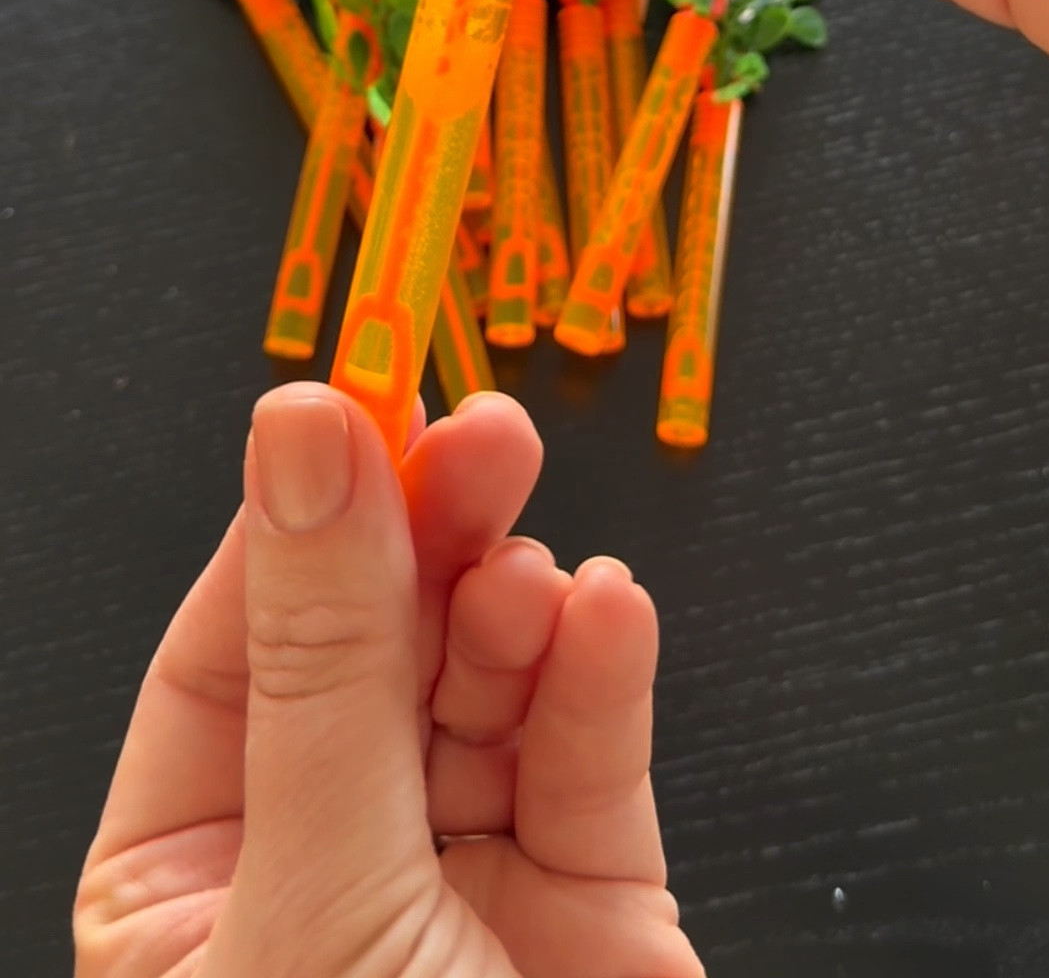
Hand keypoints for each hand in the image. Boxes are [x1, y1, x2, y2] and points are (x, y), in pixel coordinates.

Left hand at [74, 386, 699, 977]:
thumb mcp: (319, 888)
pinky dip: (604, 676)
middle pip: (373, 646)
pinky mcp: (593, 898)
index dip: (299, 519)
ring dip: (516, 602)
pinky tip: (608, 611)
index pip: (232, 653)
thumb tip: (303, 442)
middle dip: (428, 533)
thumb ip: (326, 662)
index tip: (358, 398)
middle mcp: (323, 864)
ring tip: (531, 568)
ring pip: (488, 684)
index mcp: (192, 888)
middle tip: (482, 432)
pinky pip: (592, 758)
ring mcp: (464, 881)